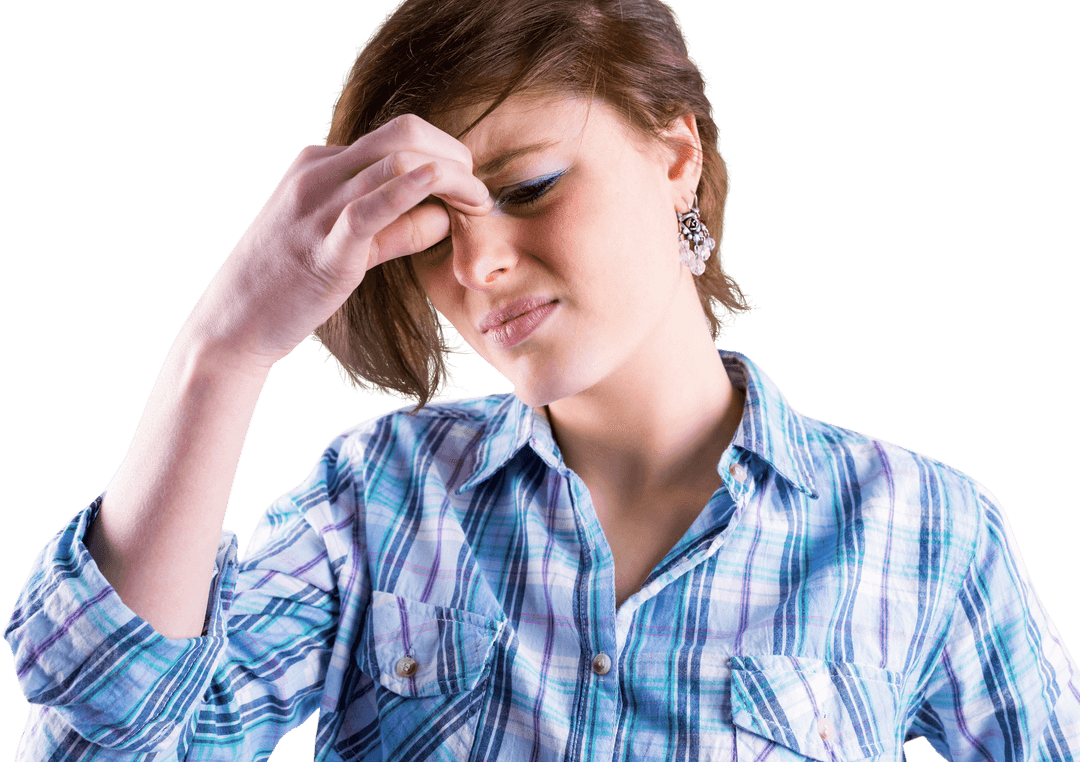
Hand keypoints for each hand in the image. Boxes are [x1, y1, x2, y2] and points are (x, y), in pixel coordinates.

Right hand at [182, 114, 491, 367]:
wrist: (233, 323)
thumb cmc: (289, 285)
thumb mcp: (346, 244)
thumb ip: (395, 227)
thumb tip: (445, 216)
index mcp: (319, 164)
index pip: (396, 137)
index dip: (444, 154)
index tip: (469, 184)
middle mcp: (318, 173)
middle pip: (403, 134)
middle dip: (455, 153)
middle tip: (480, 192)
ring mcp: (317, 206)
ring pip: (395, 162)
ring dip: (453, 177)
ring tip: (480, 204)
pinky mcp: (324, 247)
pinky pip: (370, 206)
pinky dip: (409, 190)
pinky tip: (438, 188)